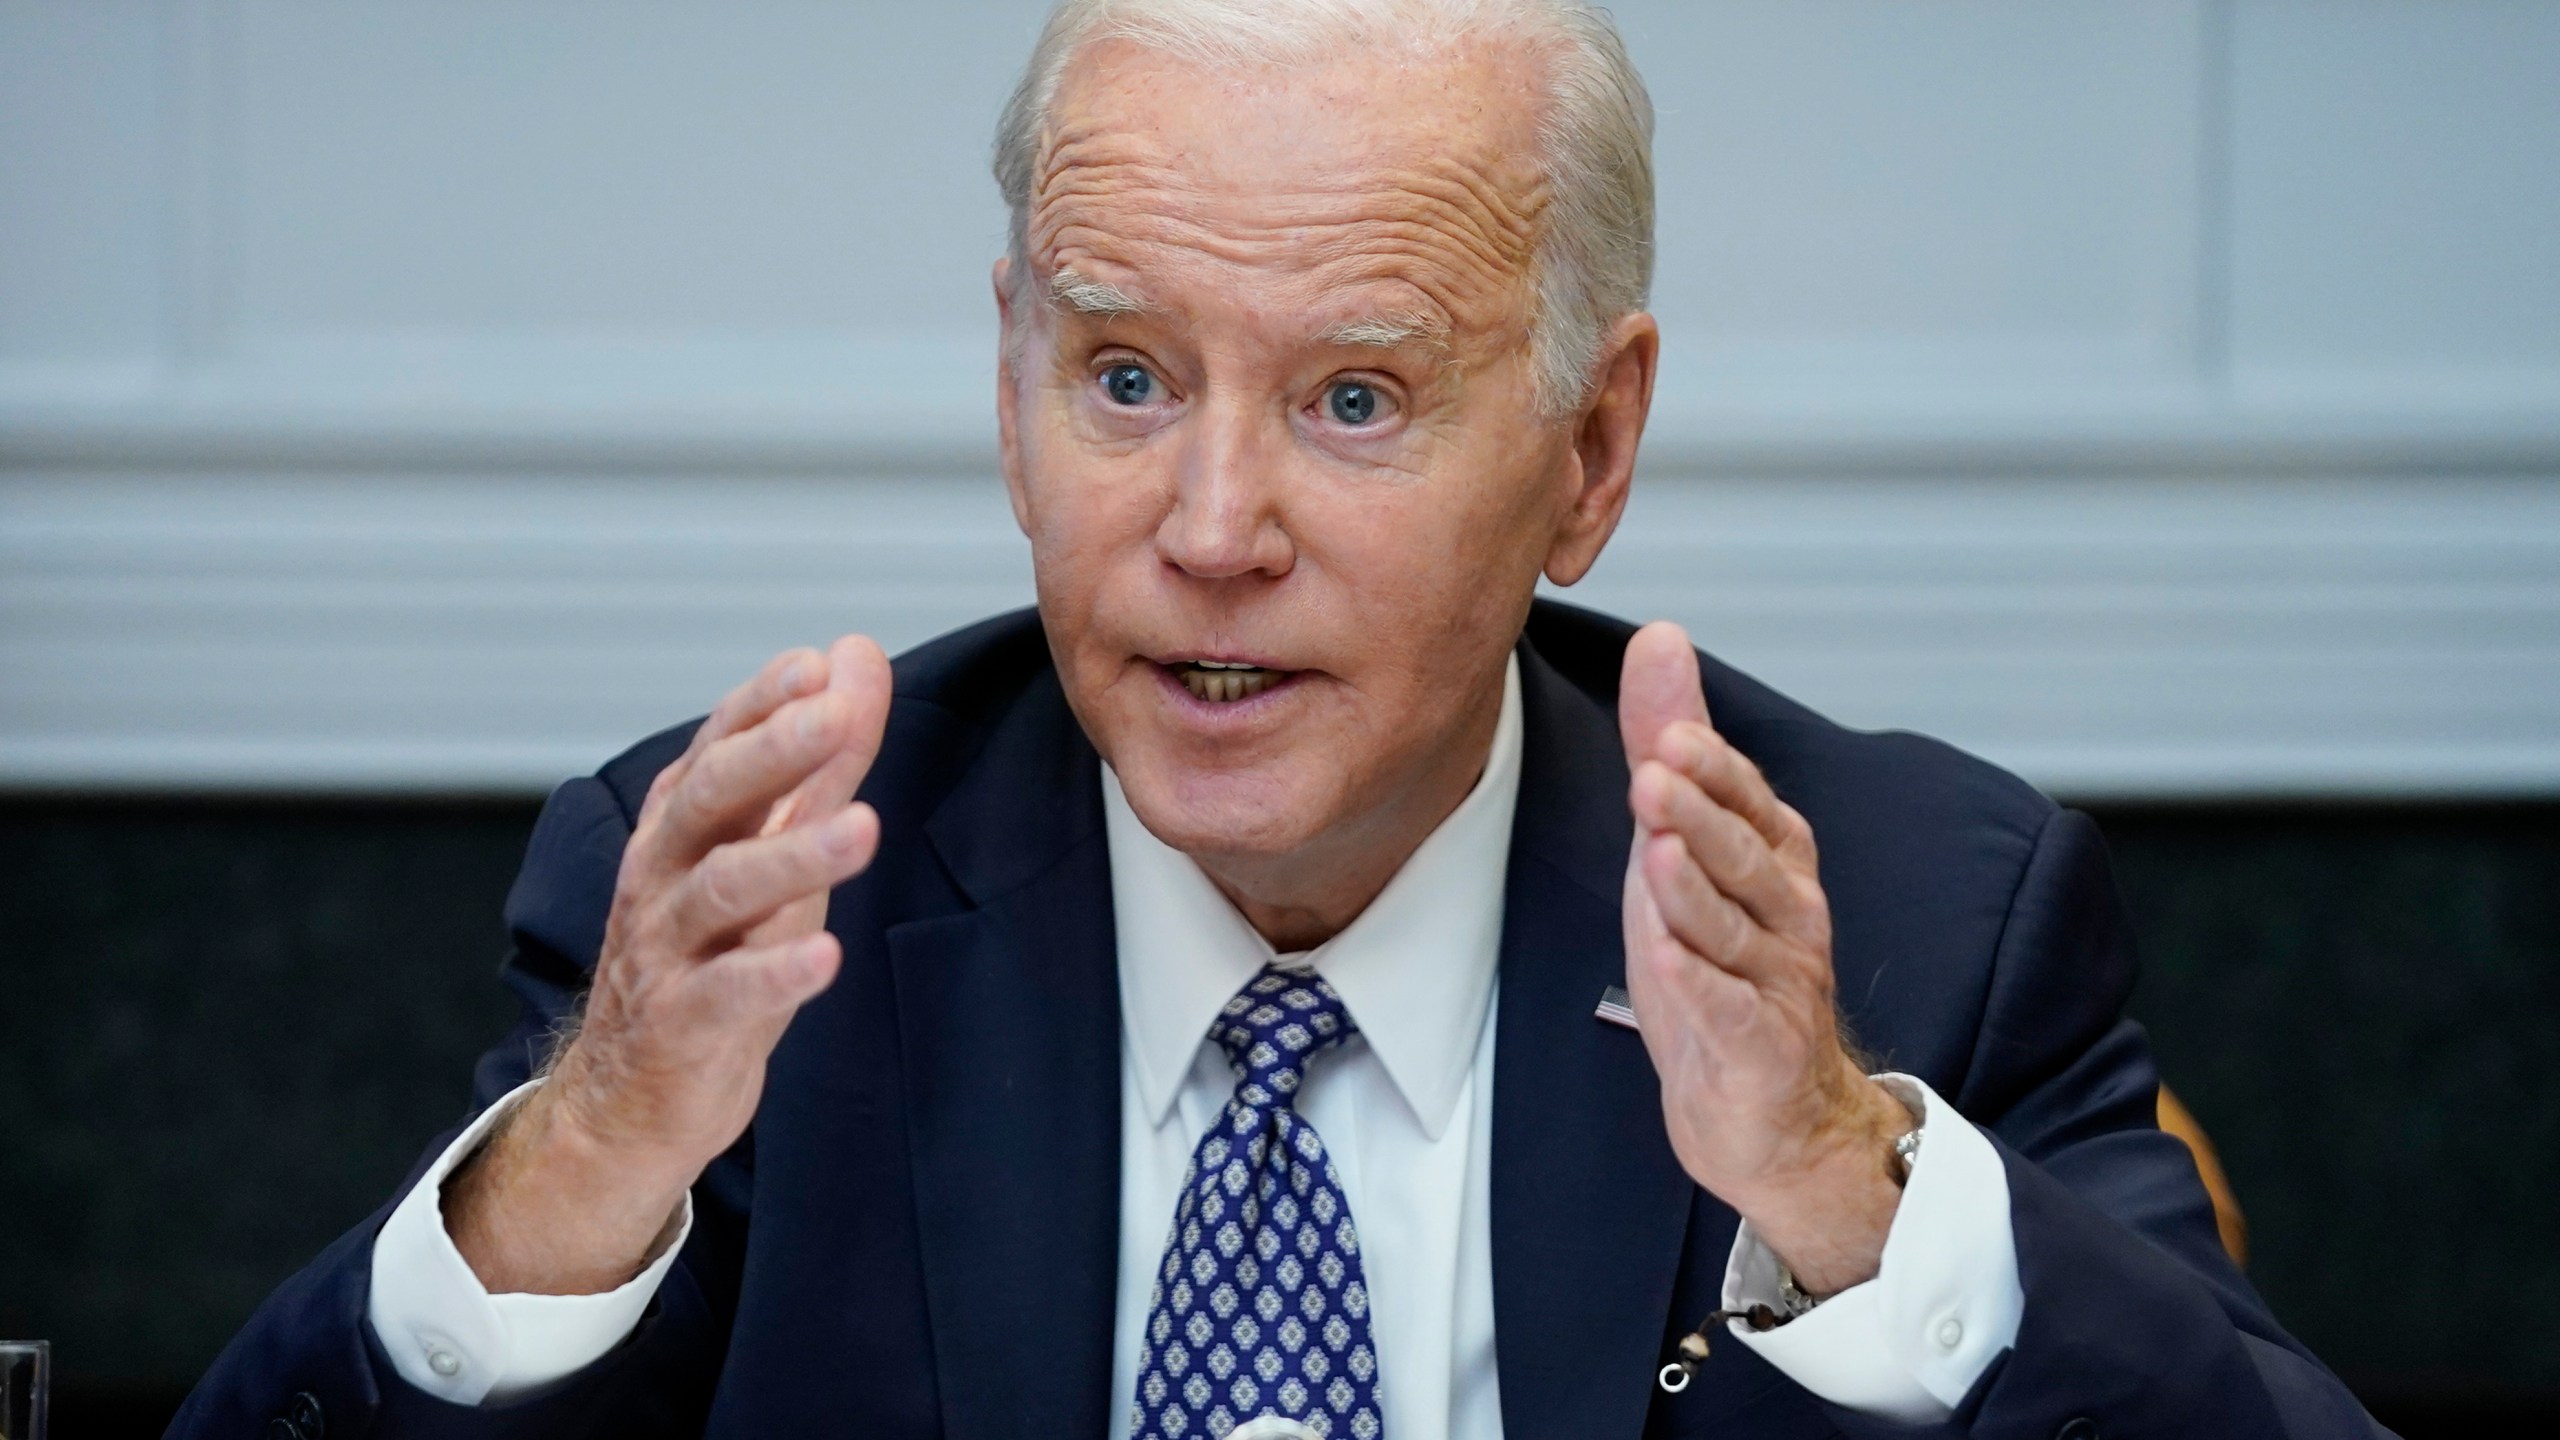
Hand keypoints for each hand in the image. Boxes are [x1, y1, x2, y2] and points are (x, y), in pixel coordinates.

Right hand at [447, 636, 892, 1293]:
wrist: (632, 1094)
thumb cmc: (716, 953)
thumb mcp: (773, 850)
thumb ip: (821, 761)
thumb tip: (859, 658)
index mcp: (683, 825)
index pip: (717, 745)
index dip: (763, 703)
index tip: (819, 664)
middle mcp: (663, 875)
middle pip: (710, 800)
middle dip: (772, 752)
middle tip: (835, 715)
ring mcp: (667, 948)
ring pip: (720, 890)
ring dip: (794, 855)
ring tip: (865, 828)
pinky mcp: (683, 1024)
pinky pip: (727, 994)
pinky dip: (776, 974)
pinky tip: (826, 956)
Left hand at [1617, 622, 1910, 1295]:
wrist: (1770, 1110)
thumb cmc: (1719, 967)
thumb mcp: (1681, 849)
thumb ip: (1670, 747)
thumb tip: (1660, 637)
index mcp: (1774, 858)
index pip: (1748, 800)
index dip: (1712, 769)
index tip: (1671, 733)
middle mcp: (1788, 913)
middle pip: (1745, 857)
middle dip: (1702, 815)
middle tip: (1654, 773)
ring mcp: (1777, 981)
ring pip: (1736, 930)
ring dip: (1694, 892)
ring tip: (1655, 854)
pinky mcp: (1758, 1046)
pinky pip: (1728, 1010)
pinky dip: (1697, 984)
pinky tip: (1663, 957)